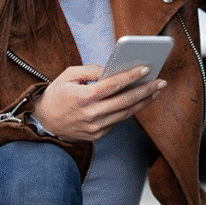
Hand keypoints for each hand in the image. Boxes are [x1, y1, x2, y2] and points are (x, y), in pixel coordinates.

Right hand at [31, 64, 165, 141]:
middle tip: (161, 82)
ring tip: (156, 91)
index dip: (130, 77)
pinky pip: (117, 121)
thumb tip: (111, 70)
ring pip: (125, 114)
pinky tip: (139, 101)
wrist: (44, 123)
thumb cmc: (56, 95)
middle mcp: (91, 114)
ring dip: (143, 102)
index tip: (146, 69)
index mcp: (83, 97)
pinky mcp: (97, 135)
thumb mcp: (67, 76)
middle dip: (145, 90)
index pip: (112, 85)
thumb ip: (90, 71)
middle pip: (125, 101)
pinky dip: (129, 111)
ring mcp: (95, 127)